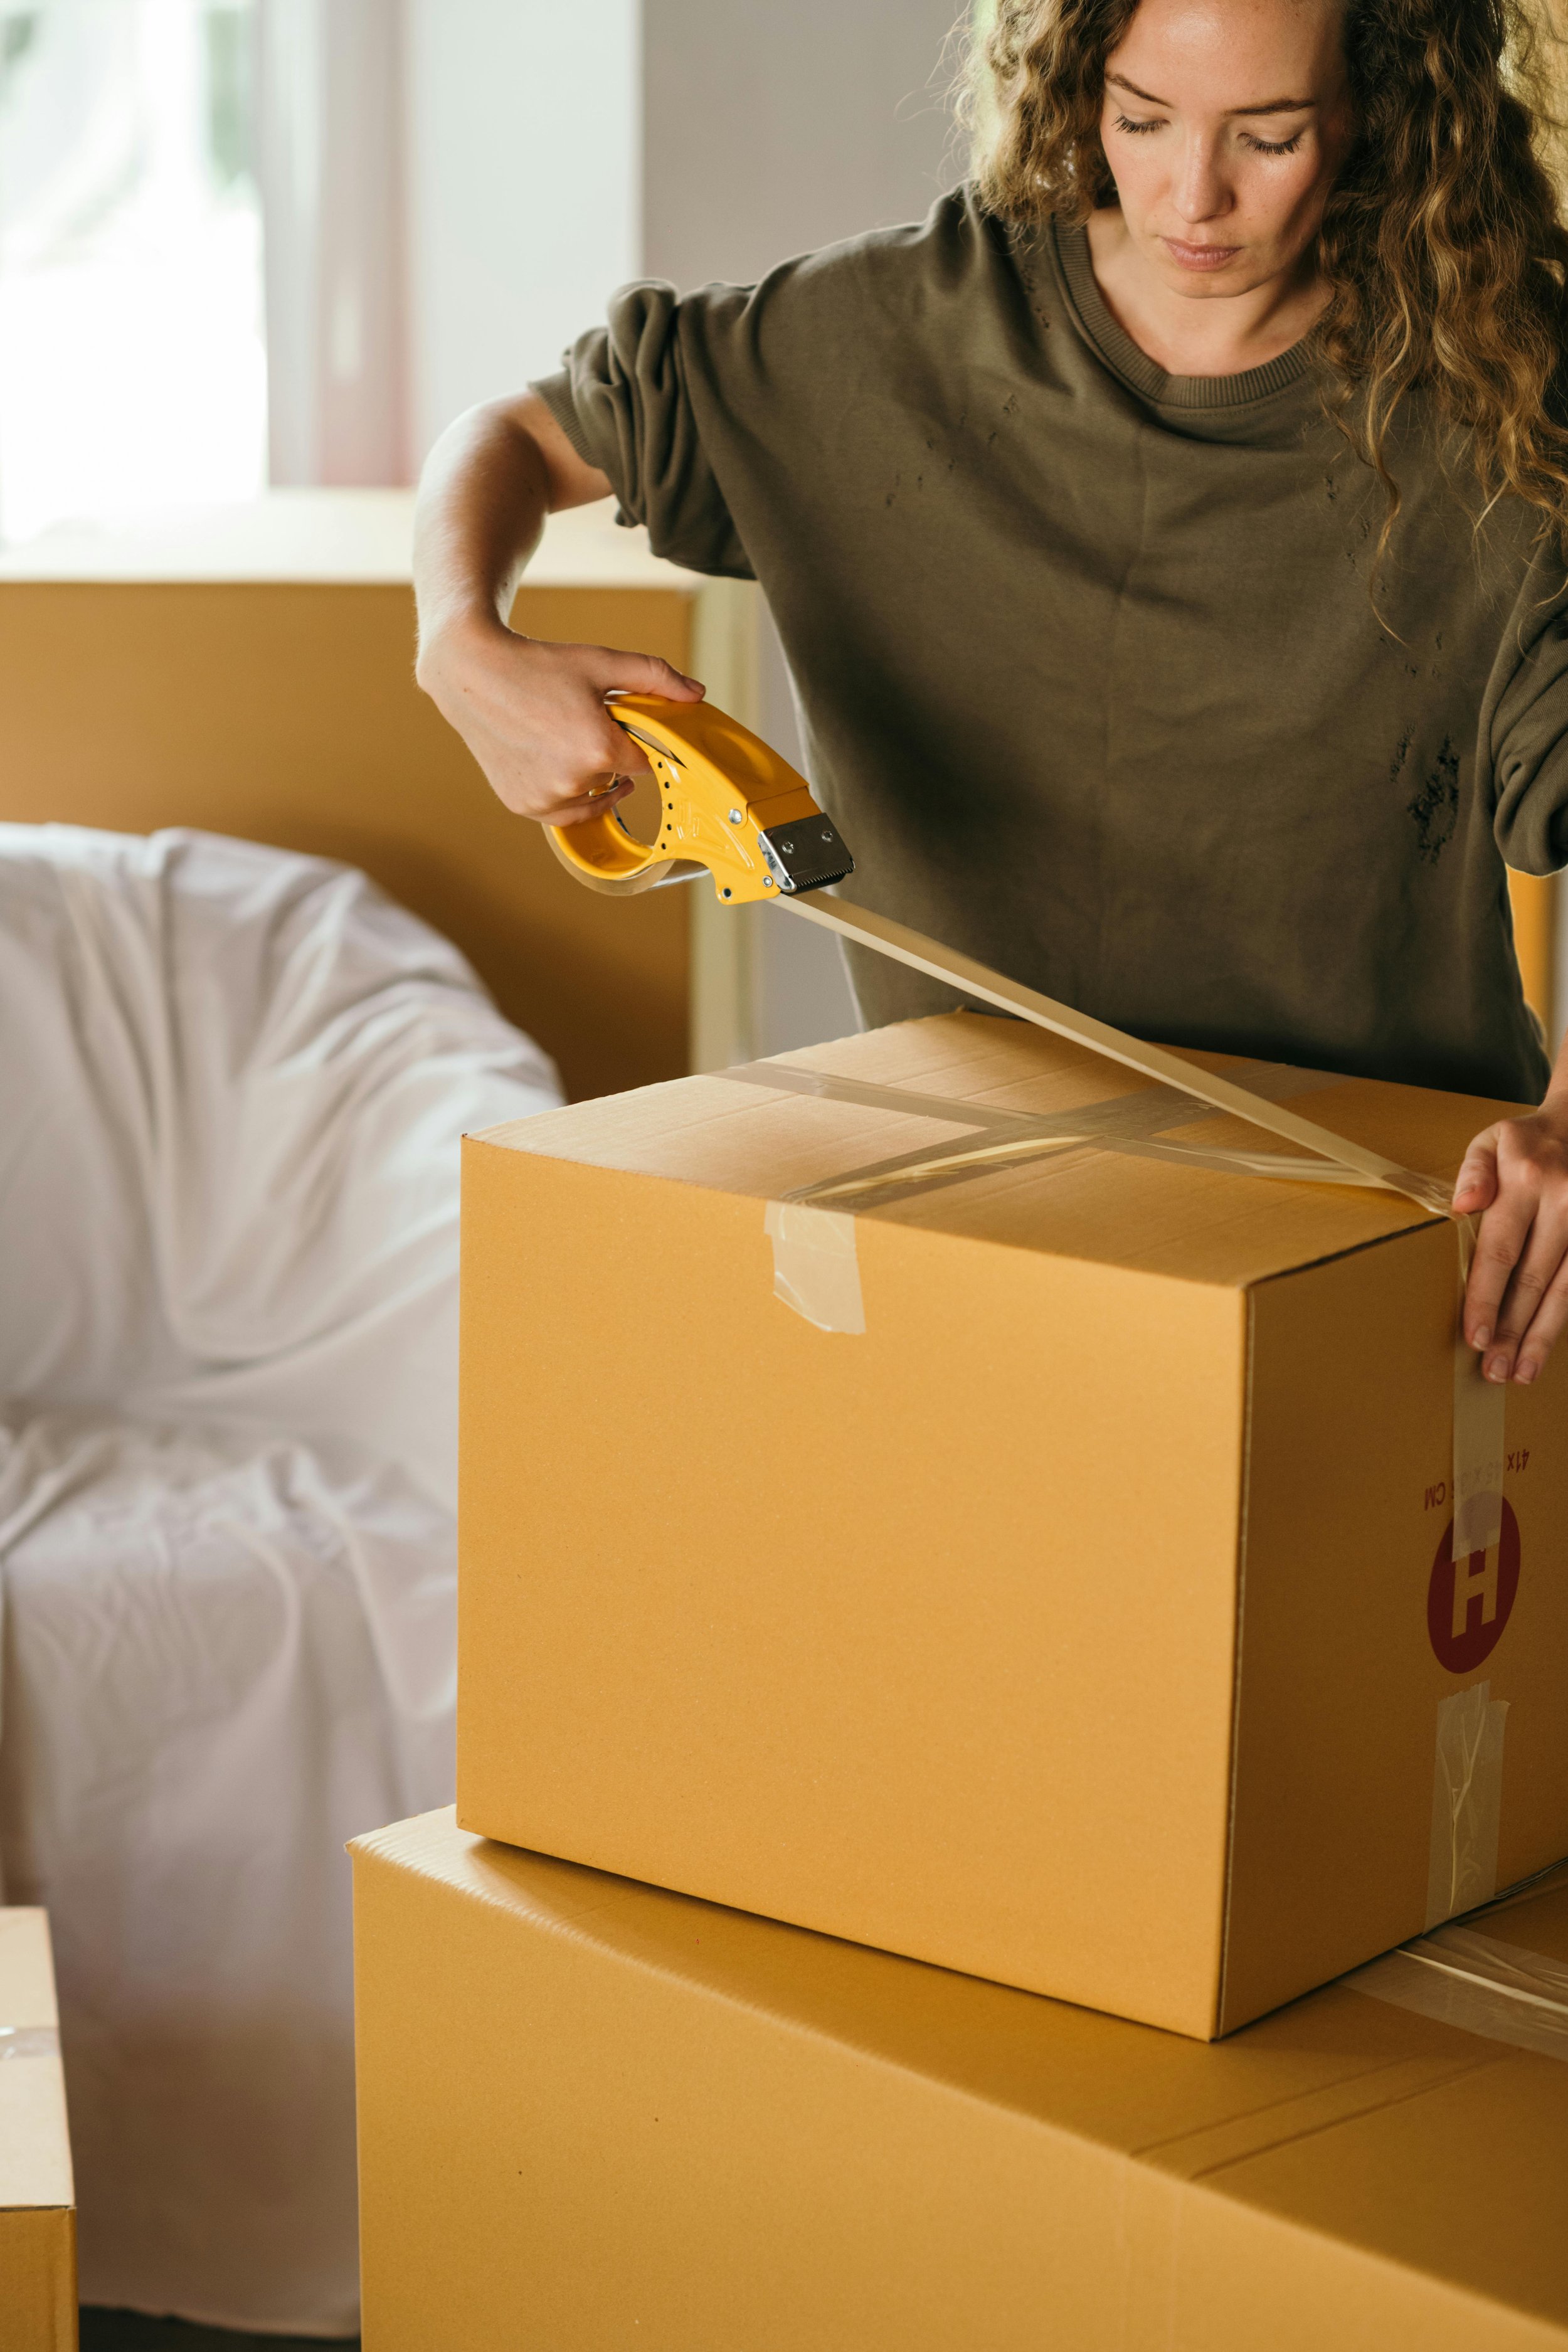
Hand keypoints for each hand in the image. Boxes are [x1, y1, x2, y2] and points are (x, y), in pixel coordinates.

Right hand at [415, 612, 703, 827]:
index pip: (645, 762)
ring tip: (559, 735)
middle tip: (578, 720)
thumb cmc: (536, 666)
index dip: (637, 743)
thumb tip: (697, 695)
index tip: (624, 729)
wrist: (472, 673)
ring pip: (589, 795)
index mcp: (599, 749)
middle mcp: (572, 782)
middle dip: (607, 753)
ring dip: (585, 775)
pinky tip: (548, 757)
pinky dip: (561, 789)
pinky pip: (561, 809)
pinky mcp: (523, 806)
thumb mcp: (601, 663)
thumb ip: (655, 678)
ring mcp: (545, 799)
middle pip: (615, 776)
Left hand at [1453, 1099, 1567, 1382]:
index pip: (1502, 1250)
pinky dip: (1563, 1317)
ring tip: (1522, 1373)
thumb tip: (1462, 1206)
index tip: (1475, 1337)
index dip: (1487, 1297)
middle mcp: (1566, 1204)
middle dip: (1513, 1330)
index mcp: (1528, 1181)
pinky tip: (1547, 1347)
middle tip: (1494, 1370)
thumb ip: (1473, 1172)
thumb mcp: (1491, 1140)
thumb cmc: (1527, 1142)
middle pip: (1535, 1279)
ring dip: (1543, 1336)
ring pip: (1566, 1290)